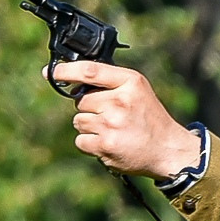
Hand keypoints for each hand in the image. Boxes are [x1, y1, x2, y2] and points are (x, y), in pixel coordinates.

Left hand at [50, 59, 201, 177]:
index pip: (90, 71)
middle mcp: (120, 101)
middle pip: (81, 100)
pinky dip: (90, 143)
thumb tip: (72, 79)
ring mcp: (111, 124)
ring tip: (113, 130)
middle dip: (90, 108)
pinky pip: (81, 140)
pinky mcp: (105, 145)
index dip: (66, 70)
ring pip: (79, 121)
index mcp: (130, 82)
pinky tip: (109, 143)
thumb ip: (110, 82)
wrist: (167, 150)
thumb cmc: (148, 118)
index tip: (51, 72)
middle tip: (111, 116)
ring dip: (90, 127)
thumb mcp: (137, 91)